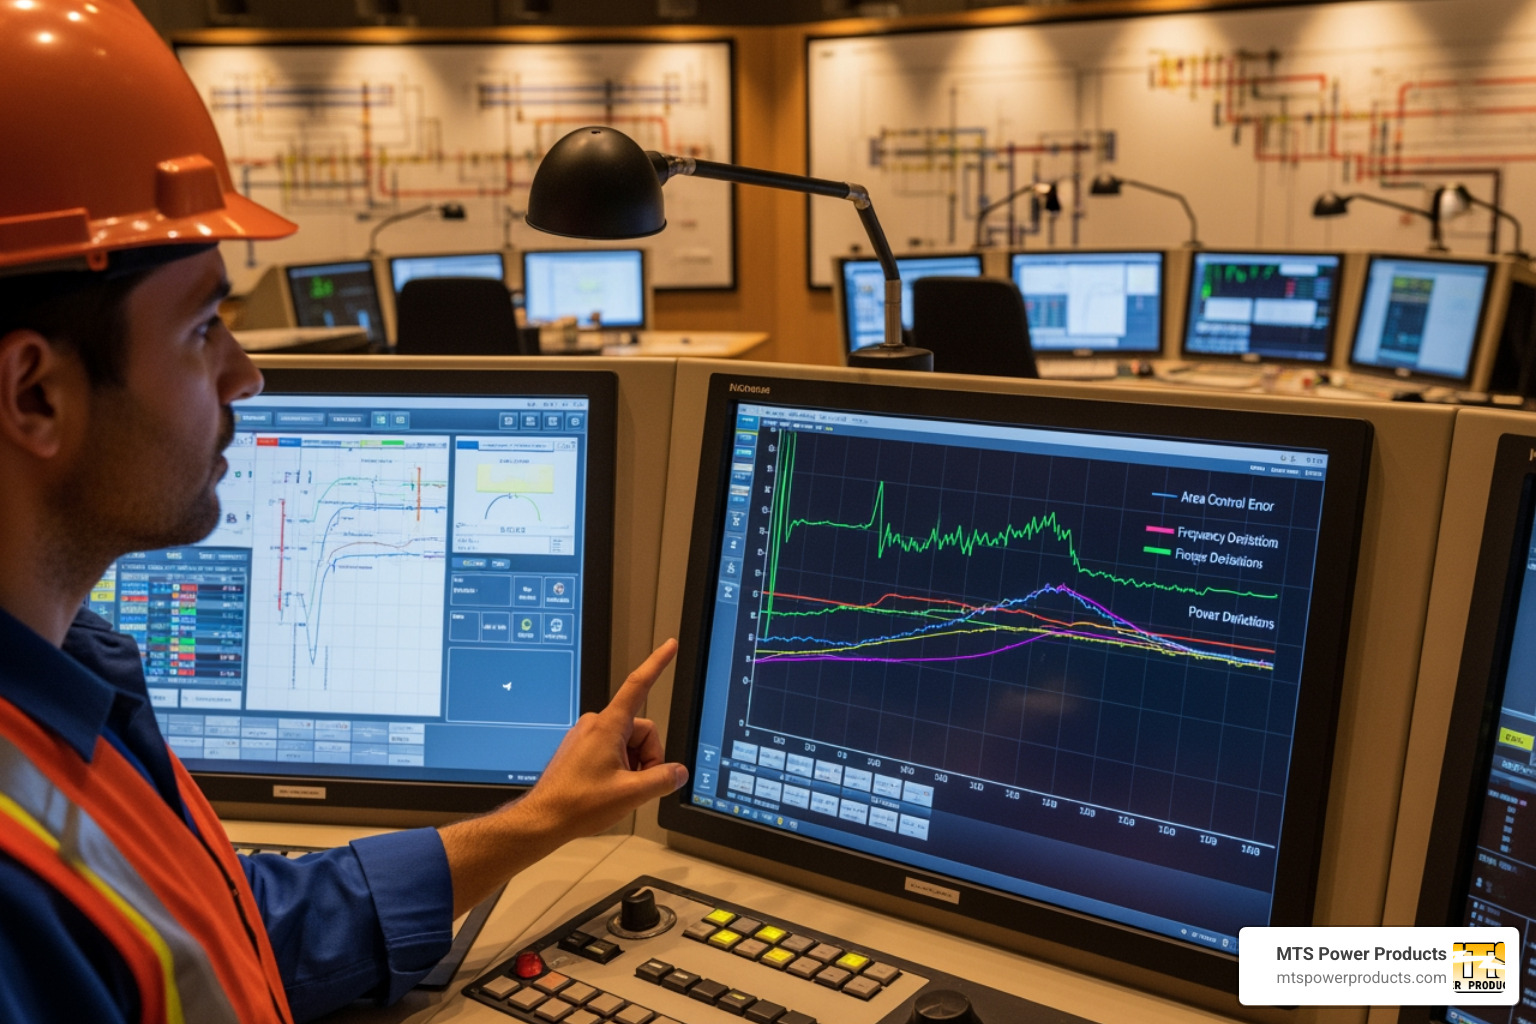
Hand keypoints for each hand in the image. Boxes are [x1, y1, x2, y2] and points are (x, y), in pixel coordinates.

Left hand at [516, 638, 688, 839]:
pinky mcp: (581, 749)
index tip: (669, 646)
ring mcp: (587, 736)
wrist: (543, 819)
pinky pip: (612, 751)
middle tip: (637, 785)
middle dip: (647, 758)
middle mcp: (596, 724)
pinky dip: (619, 768)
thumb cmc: (577, 804)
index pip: (639, 685)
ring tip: (617, 790)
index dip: (657, 663)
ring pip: (628, 743)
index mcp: (609, 725)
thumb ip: (662, 780)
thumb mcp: (631, 794)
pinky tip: (607, 789)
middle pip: (642, 731)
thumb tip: (678, 772)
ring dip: (632, 766)